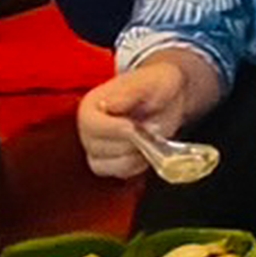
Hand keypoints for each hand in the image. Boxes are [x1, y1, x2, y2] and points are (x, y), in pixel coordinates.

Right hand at [76, 53, 206, 178]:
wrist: (167, 97)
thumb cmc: (156, 85)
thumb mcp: (148, 83)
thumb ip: (130, 93)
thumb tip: (110, 105)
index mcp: (91, 105)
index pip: (90, 125)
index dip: (114, 130)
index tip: (134, 127)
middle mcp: (88, 129)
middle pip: (96, 149)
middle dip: (127, 144)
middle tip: (148, 132)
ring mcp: (97, 147)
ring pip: (103, 166)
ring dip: (130, 159)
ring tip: (147, 142)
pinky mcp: (110, 161)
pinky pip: (116, 173)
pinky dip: (134, 167)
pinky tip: (146, 152)